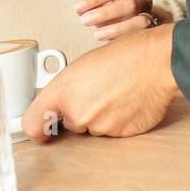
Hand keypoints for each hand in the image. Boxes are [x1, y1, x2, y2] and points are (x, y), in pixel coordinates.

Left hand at [23, 23, 178, 140]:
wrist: (157, 63)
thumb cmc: (123, 55)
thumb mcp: (82, 65)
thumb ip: (66, 90)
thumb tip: (61, 104)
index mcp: (62, 92)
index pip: (32, 125)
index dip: (37, 130)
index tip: (41, 131)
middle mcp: (77, 113)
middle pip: (69, 124)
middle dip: (78, 112)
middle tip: (97, 91)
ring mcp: (100, 127)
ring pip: (92, 128)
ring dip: (99, 116)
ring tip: (116, 92)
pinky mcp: (120, 135)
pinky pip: (113, 131)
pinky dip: (118, 120)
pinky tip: (127, 101)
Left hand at [74, 0, 171, 42]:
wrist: (128, 26)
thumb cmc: (109, 14)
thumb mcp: (99, 6)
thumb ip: (91, 7)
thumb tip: (80, 9)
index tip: (78, 7)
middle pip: (129, 4)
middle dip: (105, 13)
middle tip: (84, 21)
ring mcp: (150, 16)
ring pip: (140, 22)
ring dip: (117, 29)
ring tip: (97, 34)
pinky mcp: (152, 32)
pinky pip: (143, 36)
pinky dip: (126, 39)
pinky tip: (110, 43)